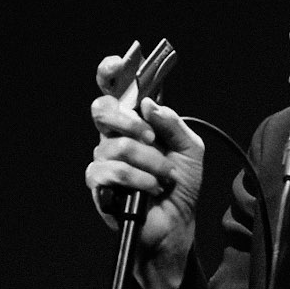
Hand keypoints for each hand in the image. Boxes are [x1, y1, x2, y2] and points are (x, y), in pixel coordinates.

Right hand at [85, 40, 204, 288]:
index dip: (110, 73)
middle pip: (102, 110)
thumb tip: (150, 105)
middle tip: (152, 137)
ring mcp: (104, 160)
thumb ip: (174, 124)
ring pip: (116, 146)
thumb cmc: (180, 186)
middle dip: (128, 120)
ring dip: (150, 163)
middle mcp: (114, 137)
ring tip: (165, 178)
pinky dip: (139, 180)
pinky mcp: (99, 185)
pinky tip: (152, 189)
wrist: (177, 223)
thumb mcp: (190, 149)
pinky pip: (112, 172)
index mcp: (134, 122)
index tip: (119, 64)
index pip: (114, 90)